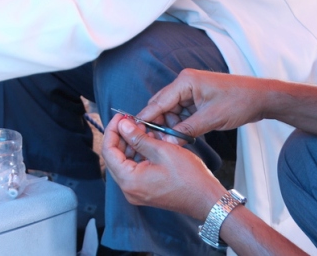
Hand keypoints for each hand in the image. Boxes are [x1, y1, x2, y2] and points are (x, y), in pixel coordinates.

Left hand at [102, 114, 226, 219]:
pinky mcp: (145, 191)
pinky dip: (139, 154)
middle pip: (115, 157)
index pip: (109, 151)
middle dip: (121, 136)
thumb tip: (122, 125)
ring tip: (143, 128)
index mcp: (129, 181)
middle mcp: (129, 189)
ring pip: (125, 162)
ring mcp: (137, 192)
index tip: (120, 116)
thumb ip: (138, 137)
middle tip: (131, 120)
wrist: (207, 200)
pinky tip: (149, 140)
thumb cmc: (189, 177)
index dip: (112, 130)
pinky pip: (135, 169)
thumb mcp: (162, 151)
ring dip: (131, 144)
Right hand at [136, 69, 269, 140]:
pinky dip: (180, 124)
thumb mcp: (211, 119)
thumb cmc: (239, 102)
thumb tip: (167, 142)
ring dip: (170, 126)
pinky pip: (182, 113)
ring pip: (171, 111)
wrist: (262, 98)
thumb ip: (186, 130)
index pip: (159, 101)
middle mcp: (185, 84)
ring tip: (170, 142)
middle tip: (151, 141)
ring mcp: (191, 91)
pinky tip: (180, 136)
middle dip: (158, 124)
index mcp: (185, 82)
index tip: (133, 130)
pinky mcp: (197, 99)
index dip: (146, 118)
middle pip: (161, 105)